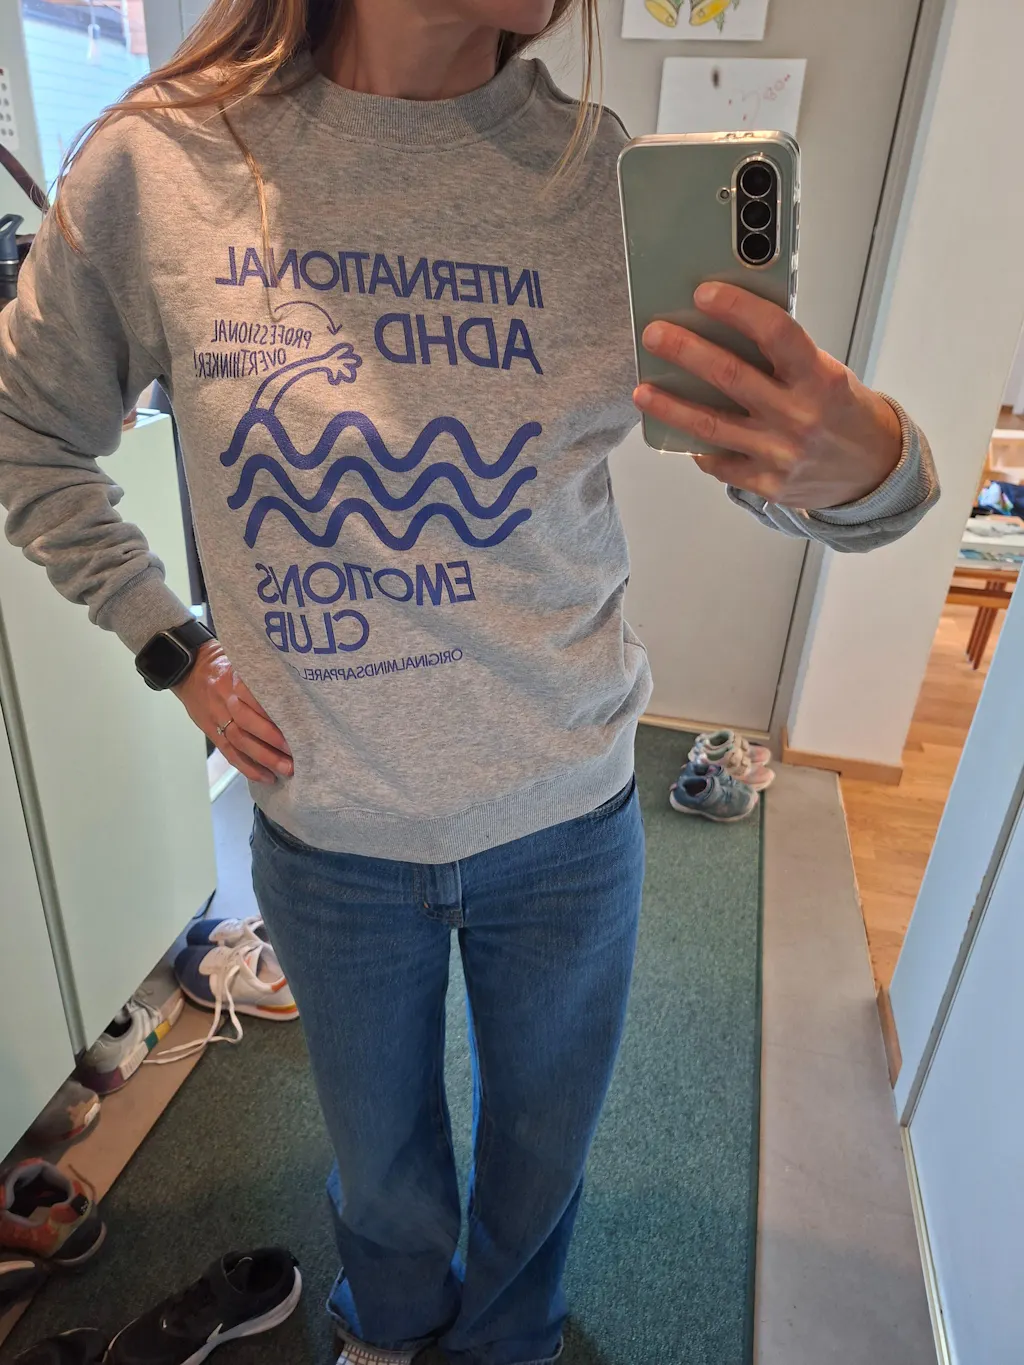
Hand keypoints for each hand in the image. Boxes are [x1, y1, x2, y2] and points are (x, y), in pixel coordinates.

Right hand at [173, 641, 292, 784]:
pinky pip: (230, 753)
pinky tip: (266, 777)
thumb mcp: (242, 662)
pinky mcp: (212, 732)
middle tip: (296, 752)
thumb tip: (296, 695)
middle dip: (273, 740)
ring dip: (264, 758)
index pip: (256, 697)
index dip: (274, 713)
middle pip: (247, 722)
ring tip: (286, 769)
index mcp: (235, 677)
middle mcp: (225, 699)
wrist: (189, 669)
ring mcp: (217, 717)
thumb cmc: (225, 665)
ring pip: (240, 741)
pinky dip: (248, 767)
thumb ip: (262, 677)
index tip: (298, 725)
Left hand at [634, 282, 903, 509]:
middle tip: (655, 335)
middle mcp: (799, 417)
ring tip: (643, 390)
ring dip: (670, 406)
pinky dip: (697, 447)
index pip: (775, 333)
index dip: (737, 309)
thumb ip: (783, 358)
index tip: (704, 293)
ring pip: (711, 426)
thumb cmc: (843, 411)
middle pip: (730, 378)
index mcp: (819, 379)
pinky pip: (720, 463)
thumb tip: (723, 329)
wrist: (874, 471)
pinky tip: (678, 433)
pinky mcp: (768, 485)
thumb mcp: (827, 374)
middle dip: (686, 352)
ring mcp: (781, 454)